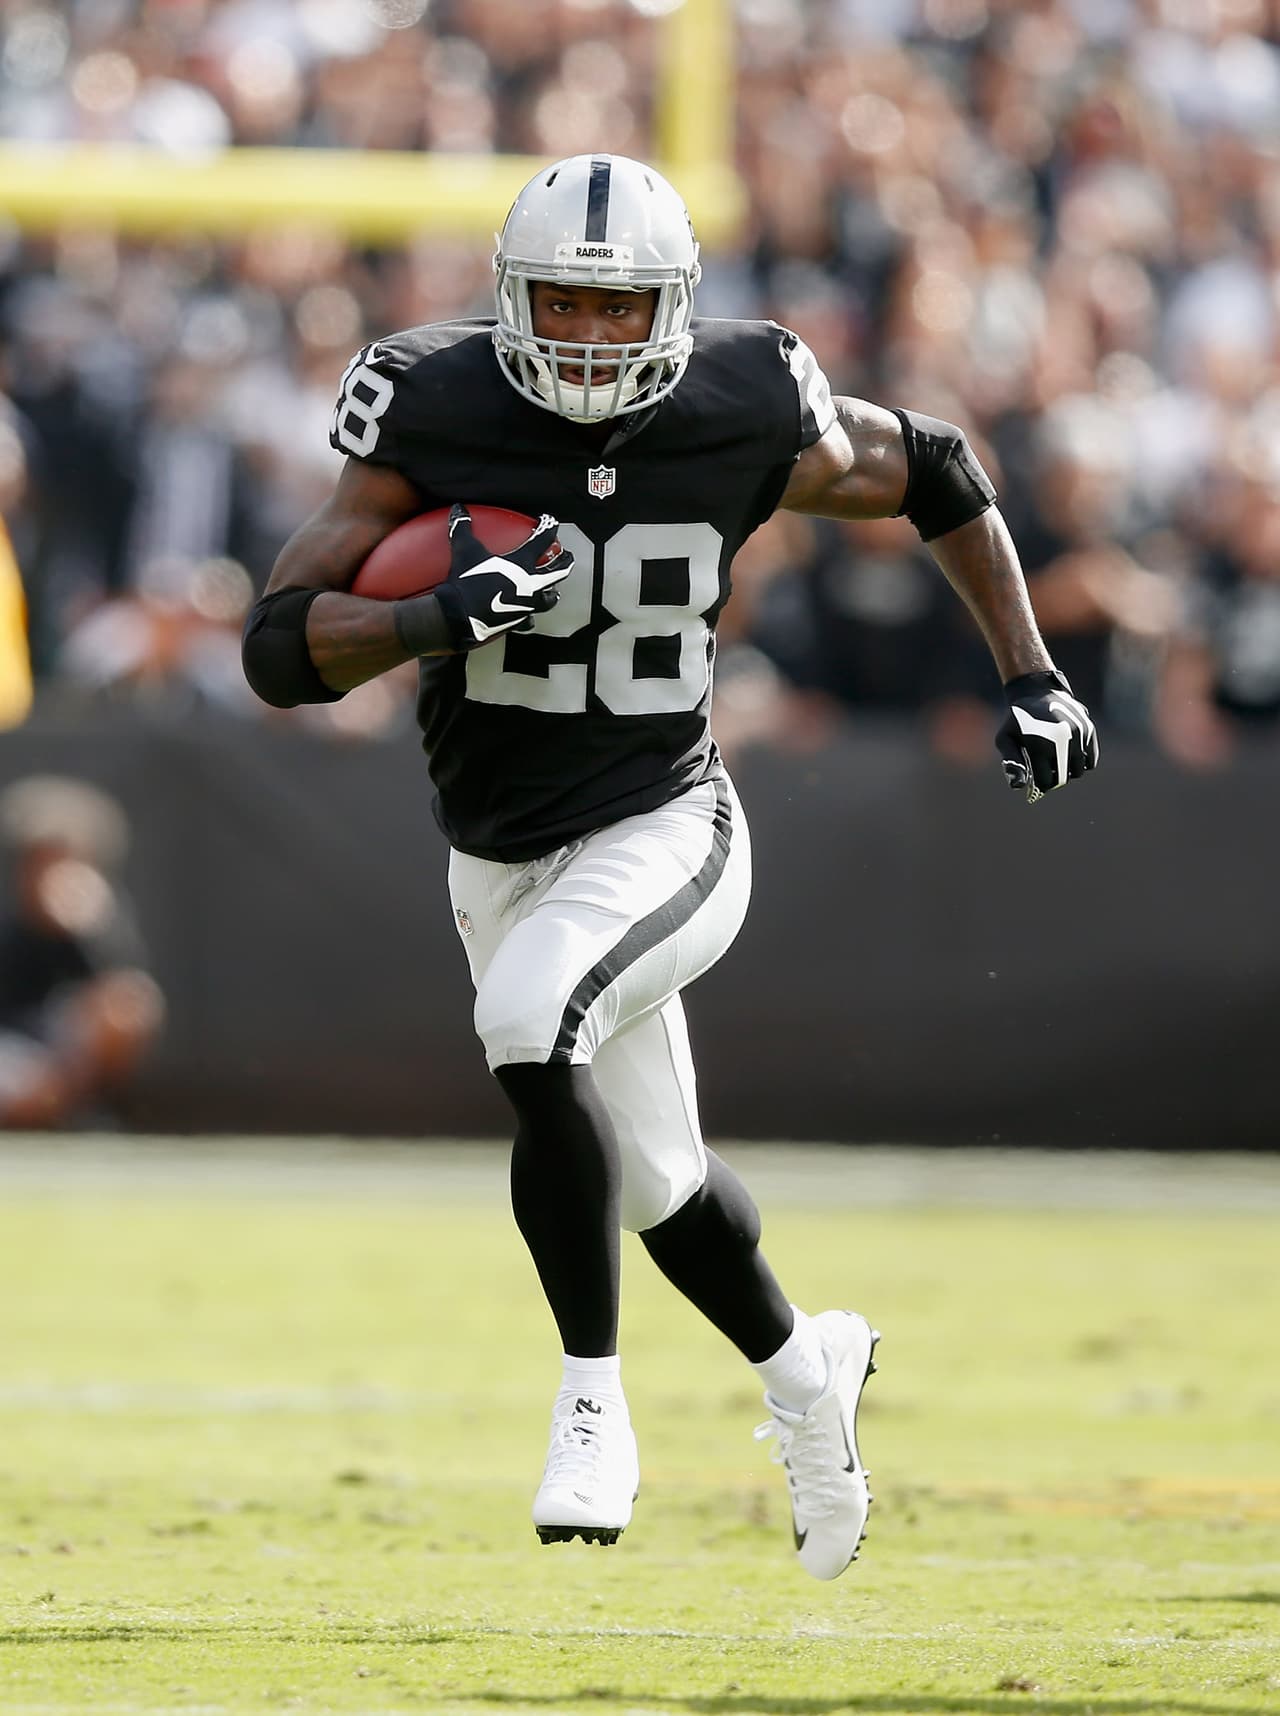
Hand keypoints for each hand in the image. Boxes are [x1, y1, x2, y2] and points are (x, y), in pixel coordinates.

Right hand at [433, 504, 573, 649]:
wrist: (460, 615)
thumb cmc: (467, 580)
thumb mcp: (464, 549)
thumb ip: (463, 527)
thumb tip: (459, 509)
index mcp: (522, 563)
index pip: (542, 540)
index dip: (549, 528)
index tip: (551, 523)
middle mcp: (531, 583)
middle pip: (557, 572)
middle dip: (565, 562)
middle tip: (567, 557)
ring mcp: (528, 604)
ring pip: (549, 599)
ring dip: (552, 593)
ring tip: (553, 591)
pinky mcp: (519, 621)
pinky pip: (529, 620)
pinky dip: (529, 618)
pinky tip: (529, 617)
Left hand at [995, 669, 1098, 803]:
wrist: (1037, 692)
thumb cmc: (1017, 720)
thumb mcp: (1005, 739)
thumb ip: (1011, 763)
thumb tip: (1018, 786)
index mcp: (1040, 746)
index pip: (1046, 782)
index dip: (1040, 784)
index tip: (1036, 779)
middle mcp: (1061, 741)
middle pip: (1064, 778)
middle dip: (1054, 780)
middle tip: (1047, 771)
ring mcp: (1078, 736)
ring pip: (1078, 771)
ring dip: (1068, 771)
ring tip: (1056, 761)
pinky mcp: (1089, 731)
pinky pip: (1091, 761)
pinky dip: (1082, 763)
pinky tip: (1069, 755)